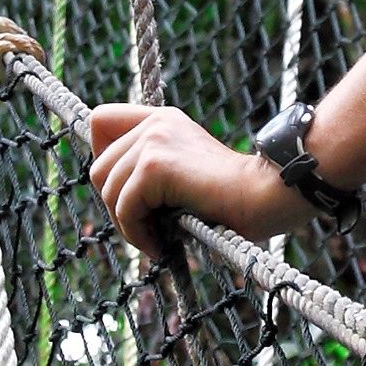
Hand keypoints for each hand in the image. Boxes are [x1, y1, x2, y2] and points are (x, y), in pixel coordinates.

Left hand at [86, 103, 307, 267]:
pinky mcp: (155, 167)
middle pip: (98, 166)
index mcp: (160, 119)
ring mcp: (153, 141)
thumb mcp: (185, 170)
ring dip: (127, 225)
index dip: (103, 158)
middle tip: (146, 226)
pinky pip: (124, 208)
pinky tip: (162, 246)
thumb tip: (110, 193)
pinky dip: (137, 234)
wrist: (266, 195)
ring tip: (157, 239)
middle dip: (115, 204)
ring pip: (108, 190)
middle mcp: (154, 123)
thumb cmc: (233, 196)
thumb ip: (151, 169)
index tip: (127, 190)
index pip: (101, 121)